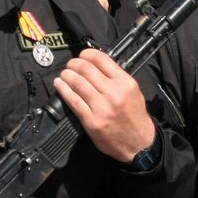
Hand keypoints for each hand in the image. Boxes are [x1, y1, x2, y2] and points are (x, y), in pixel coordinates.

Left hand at [55, 48, 155, 162]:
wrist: (138, 143)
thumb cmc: (134, 116)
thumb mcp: (133, 92)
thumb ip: (116, 78)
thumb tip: (95, 65)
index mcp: (125, 83)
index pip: (102, 59)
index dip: (87, 54)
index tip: (82, 55)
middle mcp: (114, 93)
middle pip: (86, 69)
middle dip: (74, 64)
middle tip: (70, 65)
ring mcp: (102, 107)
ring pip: (78, 83)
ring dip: (67, 75)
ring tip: (64, 74)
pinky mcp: (91, 120)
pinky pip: (73, 101)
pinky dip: (63, 90)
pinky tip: (59, 85)